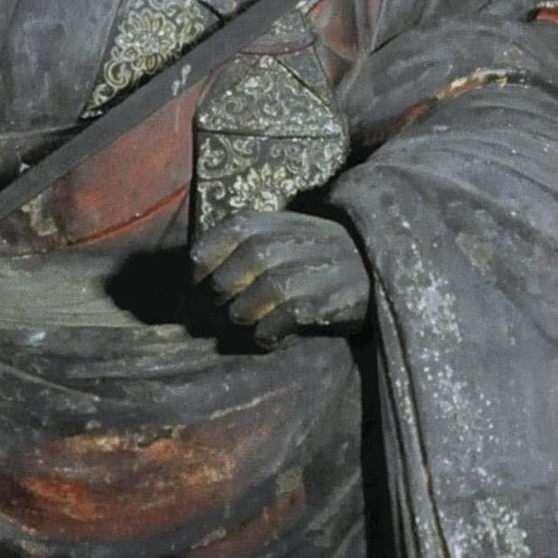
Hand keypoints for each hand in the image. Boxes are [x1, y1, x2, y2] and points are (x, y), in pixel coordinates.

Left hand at [190, 209, 369, 350]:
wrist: (374, 267)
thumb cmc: (309, 261)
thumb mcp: (274, 243)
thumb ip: (233, 258)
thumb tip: (183, 299)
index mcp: (274, 220)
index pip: (229, 231)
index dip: (204, 262)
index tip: (198, 285)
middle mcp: (297, 237)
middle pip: (246, 260)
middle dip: (223, 291)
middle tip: (220, 311)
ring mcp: (319, 267)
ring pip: (267, 288)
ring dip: (245, 312)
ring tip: (245, 321)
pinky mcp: (335, 297)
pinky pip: (291, 314)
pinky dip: (269, 331)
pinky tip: (268, 337)